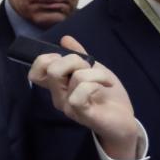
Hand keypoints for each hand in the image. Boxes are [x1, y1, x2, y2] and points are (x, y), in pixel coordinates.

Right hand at [29, 35, 139, 159]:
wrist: (124, 121)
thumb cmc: (108, 96)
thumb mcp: (94, 70)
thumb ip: (79, 56)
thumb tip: (65, 39)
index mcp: (58, 86)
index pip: (35, 72)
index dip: (48, 59)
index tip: (67, 60)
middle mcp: (58, 96)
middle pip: (52, 68)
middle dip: (75, 60)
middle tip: (89, 69)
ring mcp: (68, 106)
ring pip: (74, 76)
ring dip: (96, 73)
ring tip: (105, 81)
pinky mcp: (81, 113)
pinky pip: (81, 91)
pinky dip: (97, 83)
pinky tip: (105, 88)